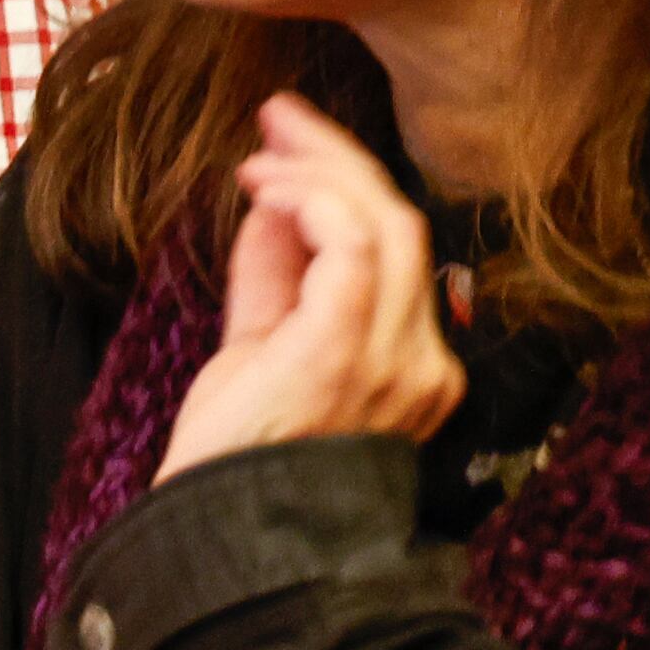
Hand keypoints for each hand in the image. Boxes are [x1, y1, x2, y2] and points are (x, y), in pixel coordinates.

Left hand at [159, 97, 468, 481]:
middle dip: (336, 159)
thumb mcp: (261, 343)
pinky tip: (266, 188)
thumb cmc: (239, 450)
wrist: (227, 531)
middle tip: (278, 119)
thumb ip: (275, 274)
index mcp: (410, 361)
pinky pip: (351, 249)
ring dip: (318, 170)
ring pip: (384, 225)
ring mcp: (394, 361)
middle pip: (399, 224)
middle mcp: (421, 362)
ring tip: (261, 153)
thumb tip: (273, 199)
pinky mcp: (346, 353)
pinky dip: (310, 202)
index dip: (346, 182)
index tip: (289, 140)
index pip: (396, 248)